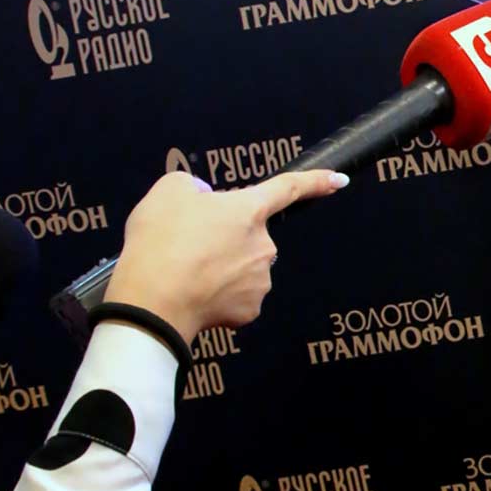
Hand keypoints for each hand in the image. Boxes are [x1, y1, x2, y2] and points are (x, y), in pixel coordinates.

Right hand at [104, 168, 347, 343]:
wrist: (153, 300)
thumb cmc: (160, 242)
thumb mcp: (170, 191)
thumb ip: (194, 187)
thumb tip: (204, 199)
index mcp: (249, 210)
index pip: (288, 188)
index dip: (315, 182)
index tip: (337, 180)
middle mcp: (264, 245)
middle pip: (249, 235)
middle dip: (225, 237)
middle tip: (188, 244)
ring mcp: (260, 280)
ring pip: (241, 267)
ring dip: (219, 267)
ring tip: (185, 269)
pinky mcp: (248, 310)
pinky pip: (235, 296)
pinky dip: (216, 295)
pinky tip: (195, 292)